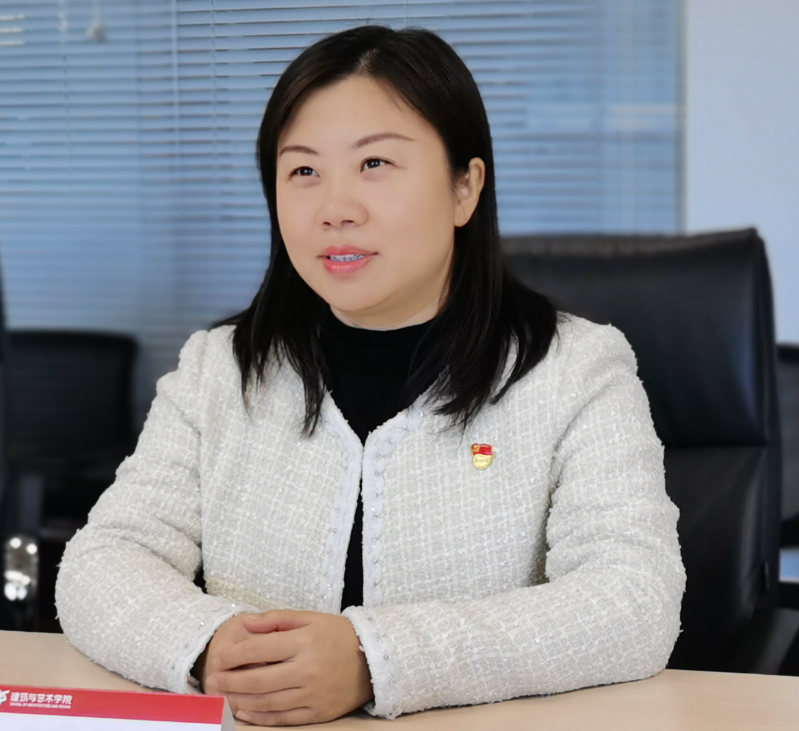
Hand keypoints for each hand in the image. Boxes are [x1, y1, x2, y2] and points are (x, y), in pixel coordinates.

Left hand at [203, 609, 373, 725]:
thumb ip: (277, 620)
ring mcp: (313, 693)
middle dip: (230, 680)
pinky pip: (282, 718)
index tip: (219, 658)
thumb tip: (246, 624)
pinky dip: (260, 717)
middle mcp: (308, 669)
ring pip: (267, 702)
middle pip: (259, 678)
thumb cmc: (338, 635)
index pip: (261, 649)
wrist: (373, 660)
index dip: (235, 654)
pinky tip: (244, 711)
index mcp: (305, 642)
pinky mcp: (318, 713)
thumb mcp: (311, 618)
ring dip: (239, 700)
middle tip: (212, 680)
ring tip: (221, 696)